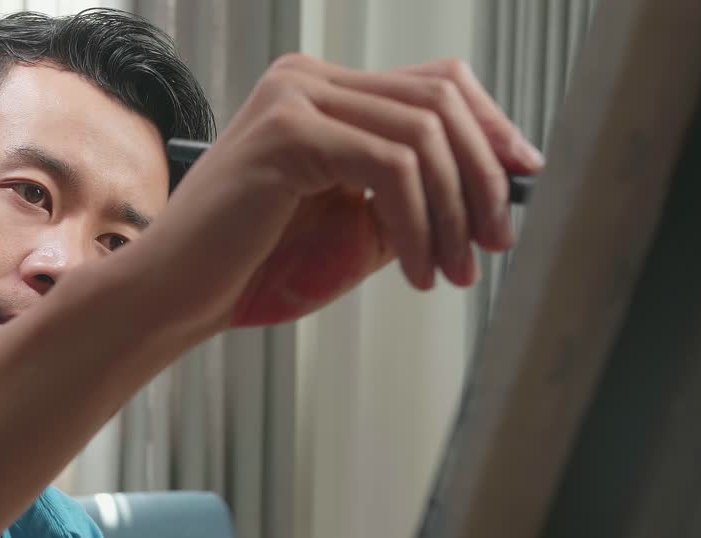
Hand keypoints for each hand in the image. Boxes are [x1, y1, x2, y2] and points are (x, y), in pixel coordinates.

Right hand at [154, 55, 544, 329]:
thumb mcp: (355, 225)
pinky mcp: (286, 132)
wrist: (178, 296)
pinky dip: (418, 223)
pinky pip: (389, 167)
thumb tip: (499, 191)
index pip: (436, 84)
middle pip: (440, 99)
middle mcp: (307, 79)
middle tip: (493, 244)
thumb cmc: (254, 266)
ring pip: (422, 134)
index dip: (491, 129)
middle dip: (483, 176)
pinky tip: (416, 269)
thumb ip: (415, 197)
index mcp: (321, 91)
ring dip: (454, 212)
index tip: (521, 182)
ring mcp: (294, 98)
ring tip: (450, 271)